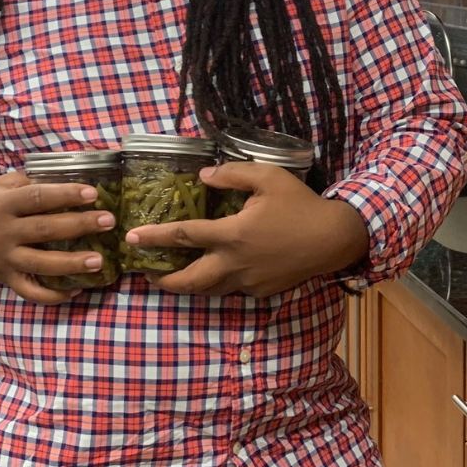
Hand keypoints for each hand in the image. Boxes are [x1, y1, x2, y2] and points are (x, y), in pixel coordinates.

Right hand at [0, 171, 114, 304]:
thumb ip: (25, 183)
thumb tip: (61, 179)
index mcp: (2, 204)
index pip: (37, 197)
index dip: (65, 194)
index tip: (92, 192)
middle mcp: (4, 232)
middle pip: (45, 229)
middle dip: (79, 225)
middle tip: (108, 221)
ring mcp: (4, 258)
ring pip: (41, 264)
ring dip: (72, 264)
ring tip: (99, 261)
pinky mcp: (3, 278)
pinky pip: (29, 292)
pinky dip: (52, 296)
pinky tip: (76, 291)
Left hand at [125, 162, 368, 297]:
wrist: (334, 239)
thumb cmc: (300, 204)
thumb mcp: (268, 177)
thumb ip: (232, 174)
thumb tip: (203, 177)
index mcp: (232, 234)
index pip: (184, 236)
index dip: (155, 237)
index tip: (132, 238)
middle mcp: (235, 263)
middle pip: (189, 281)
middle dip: (163, 280)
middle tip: (146, 274)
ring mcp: (248, 282)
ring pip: (208, 291)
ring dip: (187, 286)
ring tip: (172, 277)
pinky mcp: (261, 292)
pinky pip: (232, 290)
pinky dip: (217, 284)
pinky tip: (215, 273)